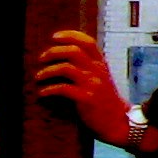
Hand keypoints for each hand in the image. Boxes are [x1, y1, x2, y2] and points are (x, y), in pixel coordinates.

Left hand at [33, 30, 131, 146]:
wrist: (118, 121)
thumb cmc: (105, 100)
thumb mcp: (102, 78)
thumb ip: (89, 67)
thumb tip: (65, 57)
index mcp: (101, 64)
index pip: (87, 42)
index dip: (70, 35)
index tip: (54, 37)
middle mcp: (97, 71)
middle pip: (73, 51)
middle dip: (53, 52)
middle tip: (41, 58)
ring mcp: (93, 84)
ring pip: (66, 67)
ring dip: (48, 71)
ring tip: (38, 77)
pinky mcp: (86, 98)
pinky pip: (63, 88)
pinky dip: (49, 89)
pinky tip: (43, 93)